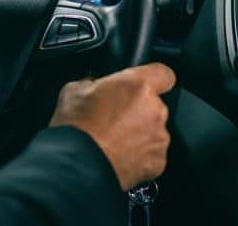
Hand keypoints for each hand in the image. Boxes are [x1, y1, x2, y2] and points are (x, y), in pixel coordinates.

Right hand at [49, 63, 175, 190]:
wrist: (78, 164)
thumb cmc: (76, 126)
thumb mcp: (74, 90)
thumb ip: (93, 83)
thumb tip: (95, 86)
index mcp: (138, 86)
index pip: (164, 73)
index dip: (153, 78)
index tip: (142, 84)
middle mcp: (155, 109)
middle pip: (155, 105)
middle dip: (138, 110)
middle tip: (113, 118)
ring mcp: (159, 137)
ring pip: (154, 130)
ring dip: (138, 133)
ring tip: (113, 140)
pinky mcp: (158, 161)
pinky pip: (152, 153)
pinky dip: (139, 155)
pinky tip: (118, 155)